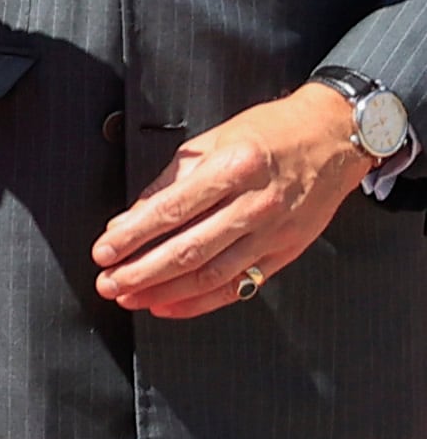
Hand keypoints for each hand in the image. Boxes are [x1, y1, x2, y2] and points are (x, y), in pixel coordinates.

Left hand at [95, 82, 370, 315]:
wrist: (334, 137)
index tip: (103, 252)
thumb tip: (129, 220)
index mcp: (233, 169)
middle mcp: (255, 205)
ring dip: (164, 292)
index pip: (171, 212)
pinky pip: (239, 286)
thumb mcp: (212, 142)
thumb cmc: (271, 133)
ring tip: (130, 298)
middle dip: (141, 273)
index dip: (132, 237)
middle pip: (189, 250)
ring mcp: (273, 233)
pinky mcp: (285, 252)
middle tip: (108, 284)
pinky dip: (201, 302)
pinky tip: (170, 305)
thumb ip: (168, 182)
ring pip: (211, 275)